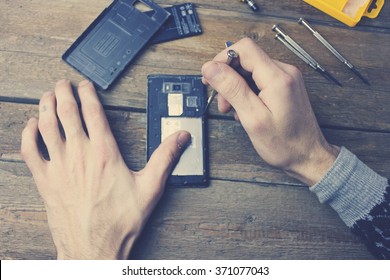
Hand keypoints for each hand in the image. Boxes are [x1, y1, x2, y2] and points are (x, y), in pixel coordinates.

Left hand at [21, 80, 190, 258]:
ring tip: (48, 95)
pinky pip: (31, 151)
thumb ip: (165, 158)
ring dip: (46, 106)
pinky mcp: (46, 181)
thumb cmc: (120, 221)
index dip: (88, 94)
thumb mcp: (150, 187)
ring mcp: (59, 167)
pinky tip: (31, 126)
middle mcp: (79, 155)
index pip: (93, 113)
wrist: (95, 248)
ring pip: (47, 126)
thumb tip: (181, 138)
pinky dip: (29, 134)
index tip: (86, 85)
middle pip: (67, 113)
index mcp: (104, 153)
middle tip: (63, 82)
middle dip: (64, 93)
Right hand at [202, 38, 339, 185]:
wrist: (307, 155)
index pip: (244, 48)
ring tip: (232, 109)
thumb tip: (211, 68)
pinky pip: (258, 79)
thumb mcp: (253, 118)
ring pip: (250, 69)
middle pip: (246, 58)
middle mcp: (284, 72)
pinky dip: (246, 91)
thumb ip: (232, 89)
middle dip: (227, 77)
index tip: (211, 77)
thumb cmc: (285, 143)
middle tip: (222, 100)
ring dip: (235, 86)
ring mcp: (286, 78)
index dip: (222, 59)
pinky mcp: (284, 86)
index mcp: (278, 77)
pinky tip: (244, 109)